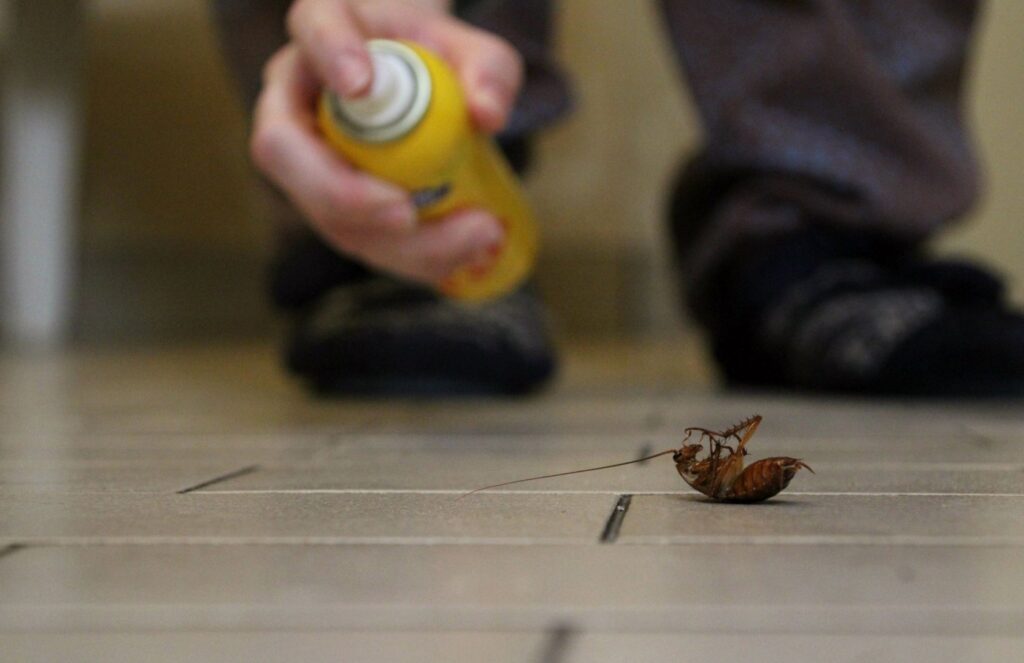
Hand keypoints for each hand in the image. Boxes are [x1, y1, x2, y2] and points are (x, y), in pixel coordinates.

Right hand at [250, 0, 523, 284]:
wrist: (425, 91)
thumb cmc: (439, 61)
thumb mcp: (474, 52)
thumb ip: (489, 70)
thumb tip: (487, 116)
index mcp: (326, 29)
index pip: (312, 27)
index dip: (329, 56)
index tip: (360, 84)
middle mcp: (296, 97)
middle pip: (281, 148)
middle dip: (343, 193)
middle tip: (406, 214)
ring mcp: (305, 161)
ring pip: (320, 211)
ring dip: (396, 242)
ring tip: (476, 236)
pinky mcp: (332, 208)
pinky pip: (359, 241)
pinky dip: (415, 258)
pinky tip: (467, 254)